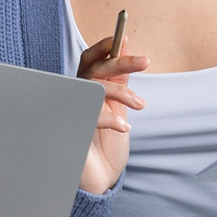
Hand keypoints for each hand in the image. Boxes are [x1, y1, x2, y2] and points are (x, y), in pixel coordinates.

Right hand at [75, 36, 146, 193]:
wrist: (100, 179)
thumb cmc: (106, 143)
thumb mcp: (118, 108)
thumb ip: (119, 80)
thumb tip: (126, 46)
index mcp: (86, 89)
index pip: (90, 60)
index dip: (103, 47)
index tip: (123, 37)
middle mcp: (76, 97)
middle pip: (94, 69)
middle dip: (120, 61)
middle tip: (145, 61)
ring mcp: (72, 112)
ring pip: (93, 87)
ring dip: (121, 92)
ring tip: (140, 105)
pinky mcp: (71, 131)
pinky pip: (89, 114)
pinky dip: (110, 118)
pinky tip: (124, 127)